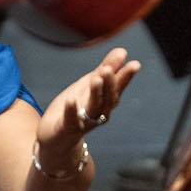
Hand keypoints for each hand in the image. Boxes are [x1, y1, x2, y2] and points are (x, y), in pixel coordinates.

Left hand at [36, 47, 139, 170]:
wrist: (56, 139)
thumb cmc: (75, 109)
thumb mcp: (89, 86)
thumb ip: (105, 70)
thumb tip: (123, 51)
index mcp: (104, 102)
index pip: (117, 88)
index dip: (126, 77)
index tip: (134, 64)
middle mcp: (98, 114)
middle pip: (108, 99)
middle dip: (110, 84)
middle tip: (108, 69)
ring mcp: (83, 123)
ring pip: (93, 109)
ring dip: (96, 94)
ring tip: (96, 79)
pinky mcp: (67, 129)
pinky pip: (70, 121)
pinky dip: (71, 111)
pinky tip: (71, 100)